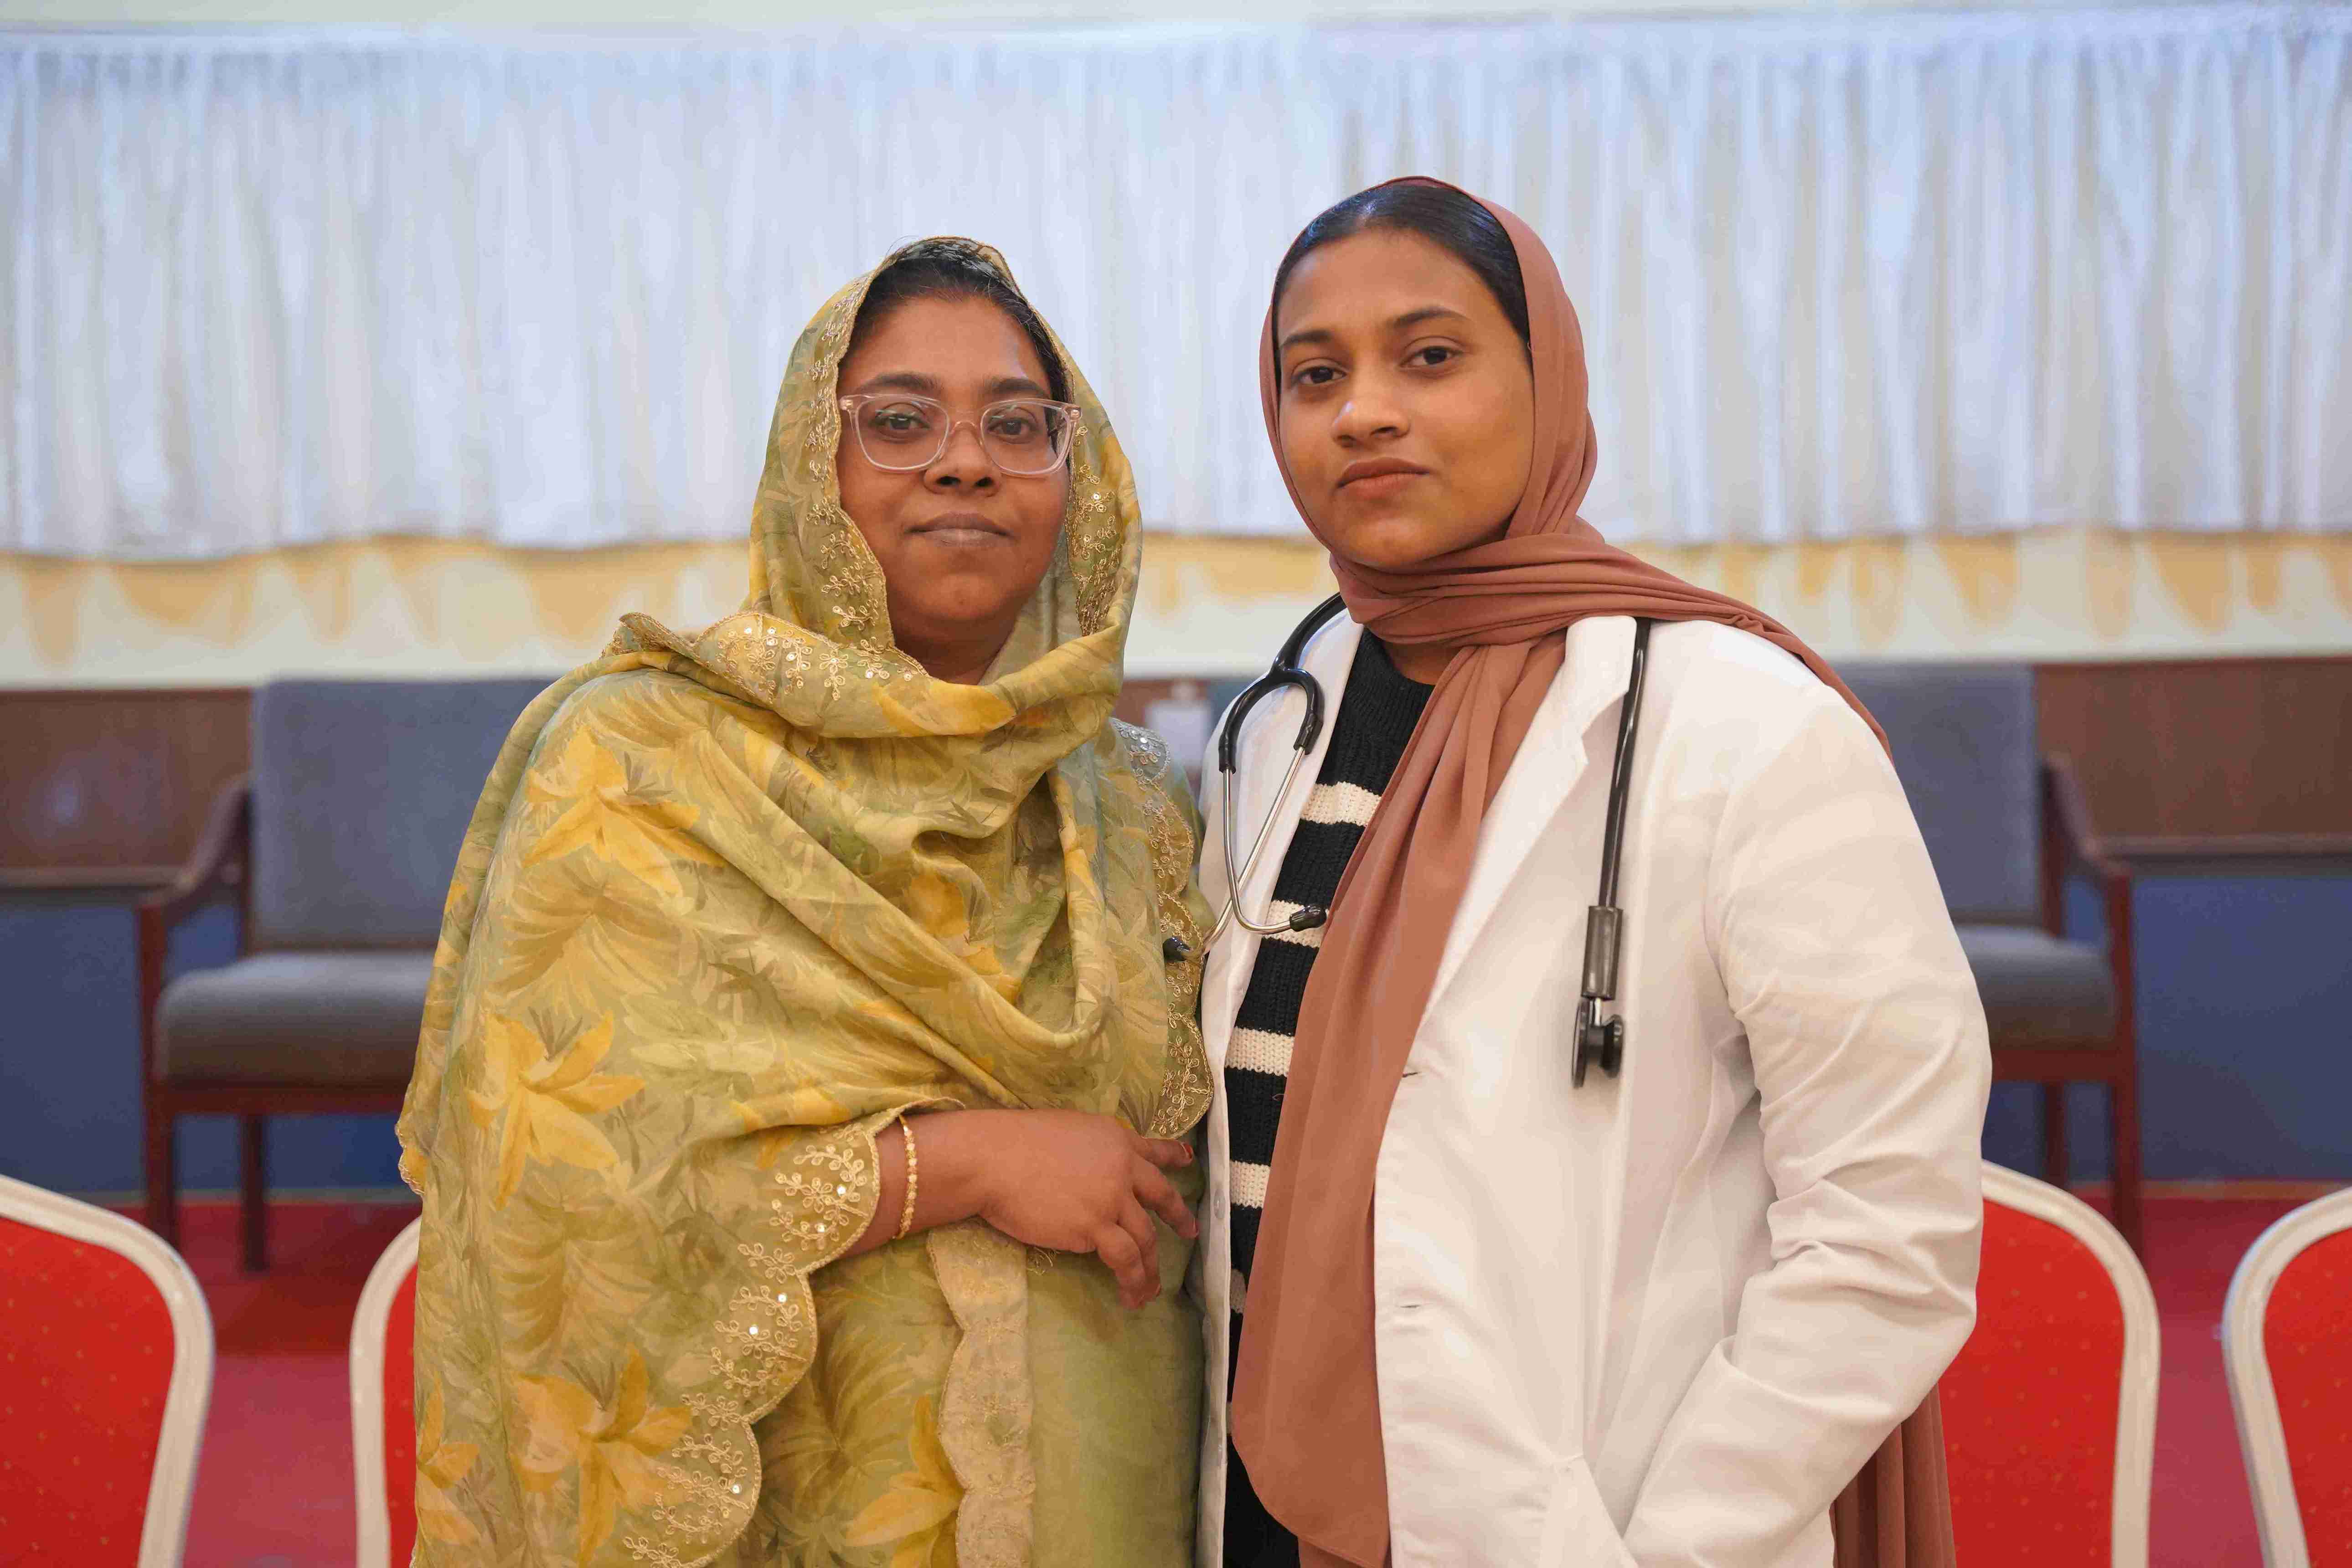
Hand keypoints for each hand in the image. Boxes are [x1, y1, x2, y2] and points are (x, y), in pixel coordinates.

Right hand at [930, 1109, 1197, 1308]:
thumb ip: (1091, 1150)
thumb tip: (1092, 1170)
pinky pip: (1125, 1258)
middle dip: (1179, 1216)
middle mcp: (1122, 1168)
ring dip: (1151, 1267)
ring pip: (1146, 1237)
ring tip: (1151, 1289)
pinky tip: (1130, 1294)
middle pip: (1161, 1196)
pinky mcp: (1094, 1227)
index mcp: (1115, 1139)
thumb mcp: (1067, 1130)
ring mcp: (1111, 1199)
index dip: (1172, 1157)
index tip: (1187, 1161)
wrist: (993, 1159)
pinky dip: (1132, 1279)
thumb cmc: (1015, 1142)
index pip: (1152, 1149)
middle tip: (1190, 1231)